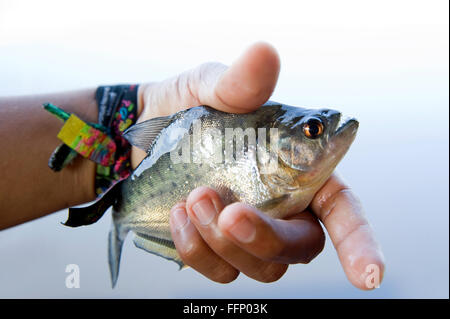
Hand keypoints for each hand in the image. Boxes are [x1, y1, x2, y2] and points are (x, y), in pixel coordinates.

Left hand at [135, 42, 384, 289]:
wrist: (141, 135)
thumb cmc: (188, 108)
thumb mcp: (211, 88)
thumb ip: (240, 82)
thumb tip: (264, 54)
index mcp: (299, 171)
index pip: (342, 211)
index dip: (360, 243)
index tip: (369, 275)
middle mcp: (282, 208)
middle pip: (299, 248)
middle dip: (268, 239)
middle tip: (230, 213)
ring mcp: (249, 234)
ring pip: (260, 267)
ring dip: (225, 242)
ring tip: (194, 198)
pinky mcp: (216, 250)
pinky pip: (218, 270)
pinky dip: (197, 250)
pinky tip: (179, 216)